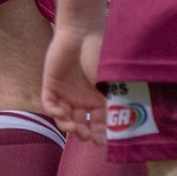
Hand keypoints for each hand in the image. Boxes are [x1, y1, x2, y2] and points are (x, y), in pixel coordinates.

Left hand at [40, 26, 107, 143]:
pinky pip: (50, 105)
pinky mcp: (51, 86)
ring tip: (74, 128)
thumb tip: (126, 122)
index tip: (102, 142)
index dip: (101, 133)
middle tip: (87, 137)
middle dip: (84, 132)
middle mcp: (82, 99)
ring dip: (69, 126)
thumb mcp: (112, 80)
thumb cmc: (101, 54)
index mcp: (99, 98)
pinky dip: (55, 112)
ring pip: (65, 117)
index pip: (101, 121)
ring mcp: (66, 93)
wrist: (81, 33)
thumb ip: (116, 100)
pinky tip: (62, 113)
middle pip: (82, 123)